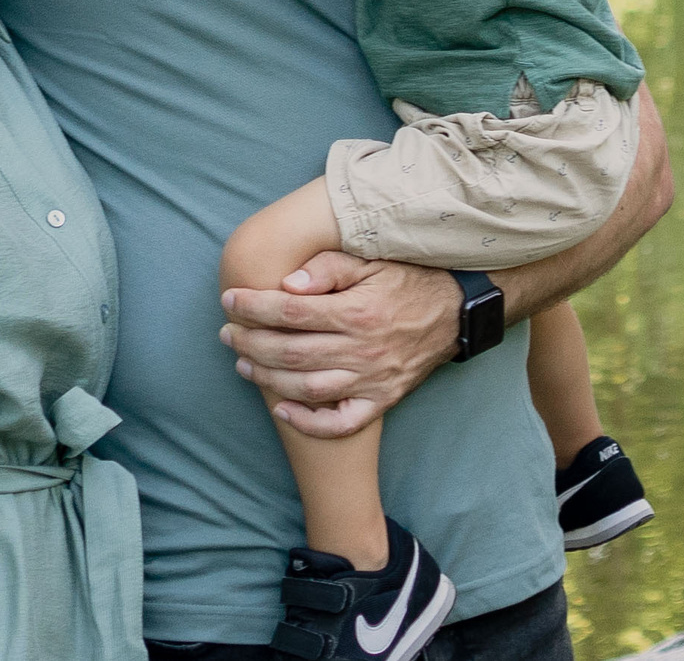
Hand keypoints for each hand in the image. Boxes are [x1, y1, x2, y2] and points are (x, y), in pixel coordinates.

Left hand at [219, 253, 457, 438]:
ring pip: (307, 388)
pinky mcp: (382, 400)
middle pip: (290, 353)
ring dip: (267, 380)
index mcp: (356, 311)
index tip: (229, 300)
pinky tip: (282, 409)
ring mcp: (372, 379)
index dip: (253, 307)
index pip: (290, 312)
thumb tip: (288, 285)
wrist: (455, 311)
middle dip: (249, 344)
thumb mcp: (371, 261)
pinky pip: (341, 422)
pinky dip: (309, 422)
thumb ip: (328, 268)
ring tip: (242, 366)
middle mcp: (362, 349)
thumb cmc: (407, 279)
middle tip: (227, 334)